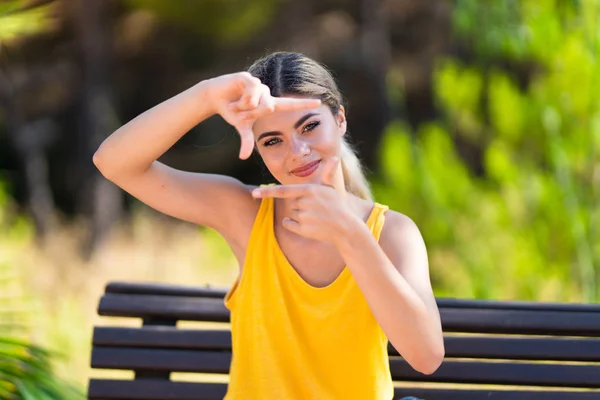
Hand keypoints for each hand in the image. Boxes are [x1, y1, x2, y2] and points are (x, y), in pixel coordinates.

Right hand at [206, 72, 320, 158]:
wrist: (215, 98)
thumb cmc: (232, 112)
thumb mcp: (241, 127)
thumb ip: (246, 141)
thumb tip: (243, 157)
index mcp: (269, 104)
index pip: (290, 104)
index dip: (303, 104)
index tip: (319, 102)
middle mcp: (266, 93)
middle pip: (269, 107)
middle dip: (252, 114)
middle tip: (241, 113)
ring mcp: (258, 84)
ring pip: (259, 101)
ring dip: (245, 108)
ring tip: (237, 104)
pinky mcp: (248, 78)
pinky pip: (251, 92)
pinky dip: (242, 99)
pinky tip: (234, 96)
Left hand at [251, 157, 355, 242]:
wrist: (344, 227)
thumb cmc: (337, 206)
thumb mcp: (331, 189)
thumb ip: (327, 173)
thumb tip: (334, 158)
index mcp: (309, 190)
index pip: (283, 191)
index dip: (267, 192)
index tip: (254, 193)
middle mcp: (305, 203)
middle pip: (291, 203)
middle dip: (300, 206)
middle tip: (315, 209)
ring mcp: (303, 217)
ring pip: (291, 214)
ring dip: (299, 216)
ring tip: (316, 218)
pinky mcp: (303, 229)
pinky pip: (289, 224)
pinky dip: (294, 225)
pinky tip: (308, 225)